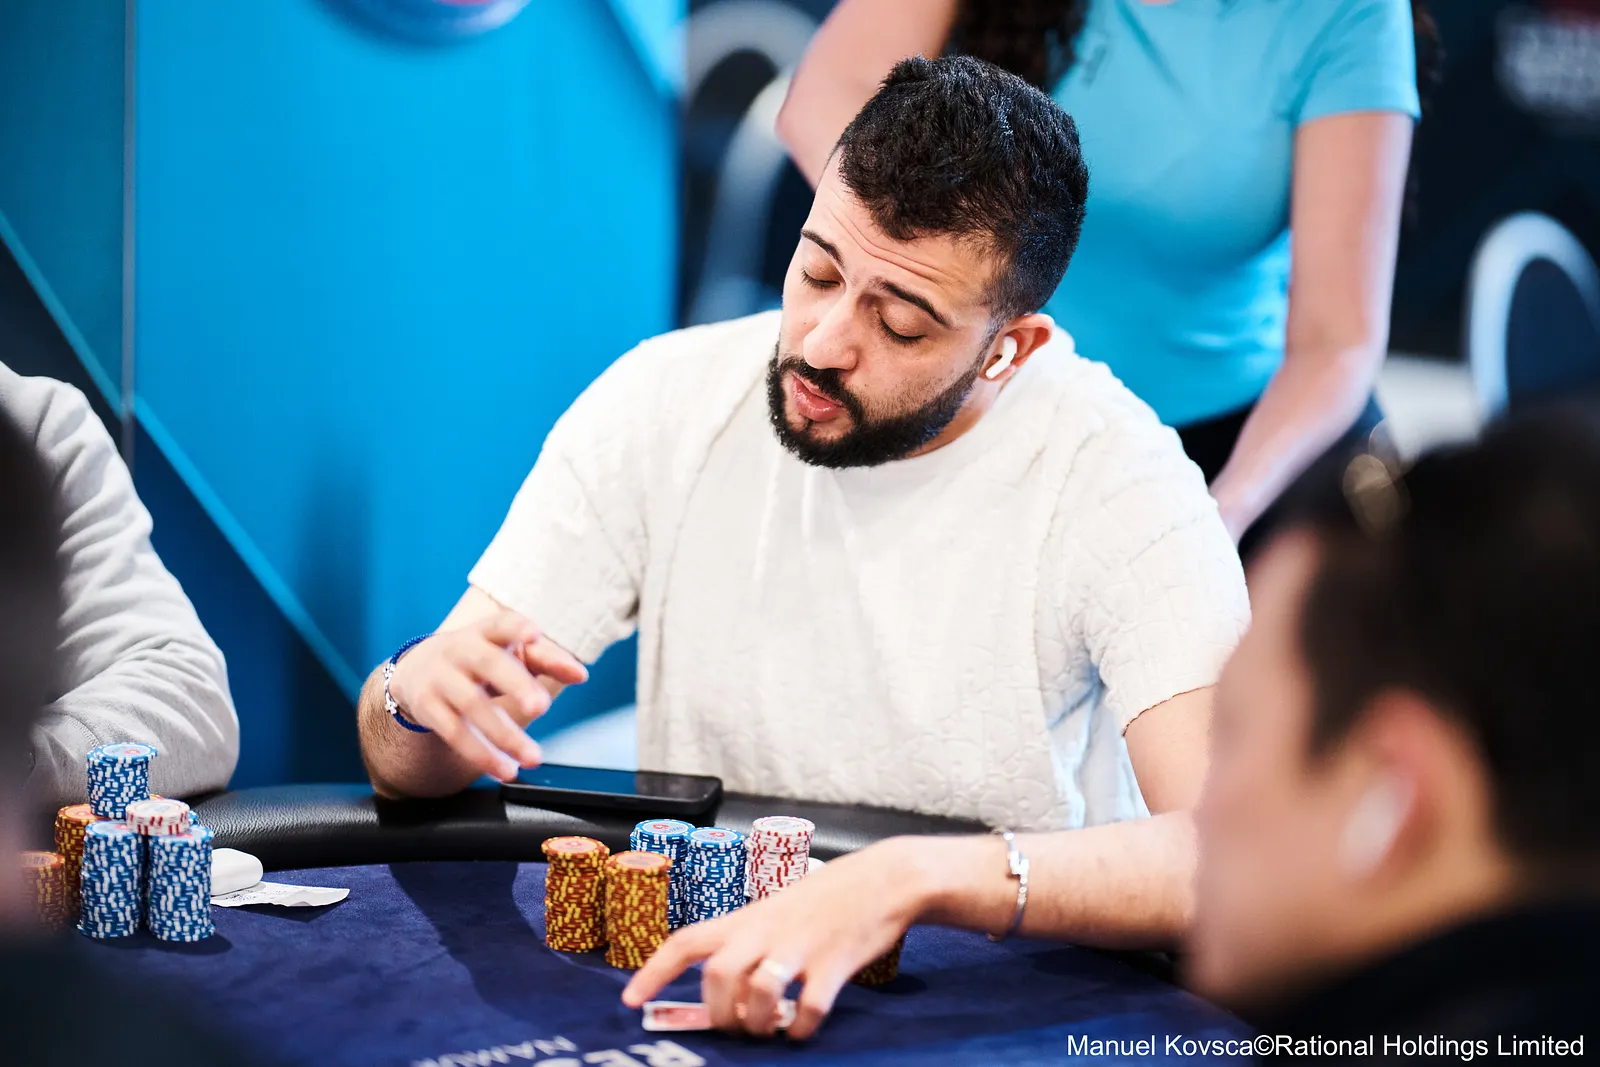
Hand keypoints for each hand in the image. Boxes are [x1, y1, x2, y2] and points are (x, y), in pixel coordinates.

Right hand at [386, 610, 587, 780]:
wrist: (417, 670)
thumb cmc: (478, 659)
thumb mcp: (508, 653)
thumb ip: (546, 661)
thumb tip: (581, 674)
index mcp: (485, 632)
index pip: (501, 624)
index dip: (516, 628)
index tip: (534, 633)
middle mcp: (460, 650)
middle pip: (488, 664)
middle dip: (516, 685)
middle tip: (542, 706)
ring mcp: (441, 678)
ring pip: (473, 706)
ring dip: (505, 735)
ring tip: (532, 757)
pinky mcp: (428, 707)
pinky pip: (455, 733)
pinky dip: (481, 754)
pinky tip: (504, 768)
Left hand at [621, 838, 927, 1039]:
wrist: (884, 879)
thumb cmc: (827, 898)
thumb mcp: (777, 909)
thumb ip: (750, 941)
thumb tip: (725, 991)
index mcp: (747, 917)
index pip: (686, 941)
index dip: (652, 972)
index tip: (629, 1001)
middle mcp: (767, 930)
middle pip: (718, 975)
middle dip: (718, 1012)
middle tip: (733, 1026)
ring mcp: (800, 947)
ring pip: (758, 993)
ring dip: (756, 1024)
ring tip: (766, 1030)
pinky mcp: (835, 964)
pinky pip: (808, 1008)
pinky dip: (800, 1029)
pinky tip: (801, 1029)